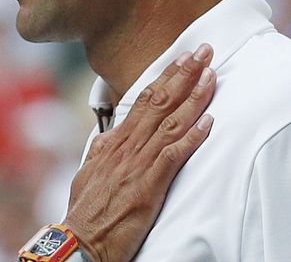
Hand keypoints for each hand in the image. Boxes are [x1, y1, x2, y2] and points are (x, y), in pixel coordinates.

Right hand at [63, 44, 216, 261]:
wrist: (78, 239)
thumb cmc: (85, 210)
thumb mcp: (89, 171)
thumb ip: (103, 150)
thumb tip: (110, 135)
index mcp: (113, 141)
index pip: (144, 100)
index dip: (166, 77)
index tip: (182, 58)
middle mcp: (126, 147)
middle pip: (159, 103)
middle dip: (183, 74)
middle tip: (203, 51)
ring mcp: (136, 165)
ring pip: (169, 123)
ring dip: (193, 98)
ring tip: (211, 76)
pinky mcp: (147, 186)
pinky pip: (173, 156)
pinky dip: (192, 138)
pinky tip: (209, 124)